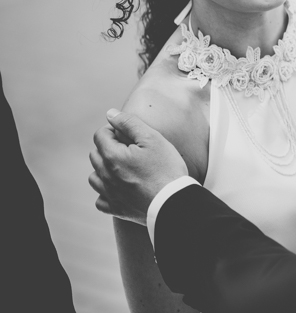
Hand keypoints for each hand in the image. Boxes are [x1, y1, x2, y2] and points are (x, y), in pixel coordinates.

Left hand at [88, 109, 188, 225]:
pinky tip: (120, 187)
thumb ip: (129, 123)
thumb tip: (110, 114)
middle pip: (95, 154)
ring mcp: (109, 194)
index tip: (130, 135)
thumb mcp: (152, 139)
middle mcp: (105, 176)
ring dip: (104, 169)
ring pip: (94, 177)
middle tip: (132, 149)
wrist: (174, 202)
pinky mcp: (116, 209)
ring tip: (124, 167)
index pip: (100, 135)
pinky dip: (106, 192)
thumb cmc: (166, 168)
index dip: (115, 130)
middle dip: (109, 147)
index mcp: (112, 156)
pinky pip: (100, 199)